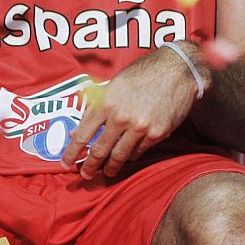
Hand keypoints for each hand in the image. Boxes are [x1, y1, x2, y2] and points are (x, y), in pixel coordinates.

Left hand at [61, 43, 201, 178]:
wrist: (179, 69)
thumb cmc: (144, 73)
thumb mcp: (115, 85)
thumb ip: (95, 108)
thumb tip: (76, 132)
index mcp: (106, 103)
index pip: (82, 136)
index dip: (71, 153)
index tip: (65, 164)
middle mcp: (121, 117)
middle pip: (99, 152)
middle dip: (89, 167)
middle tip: (85, 175)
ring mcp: (140, 127)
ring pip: (119, 156)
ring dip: (111, 167)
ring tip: (107, 172)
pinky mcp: (158, 133)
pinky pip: (139, 151)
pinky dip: (131, 155)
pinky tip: (129, 155)